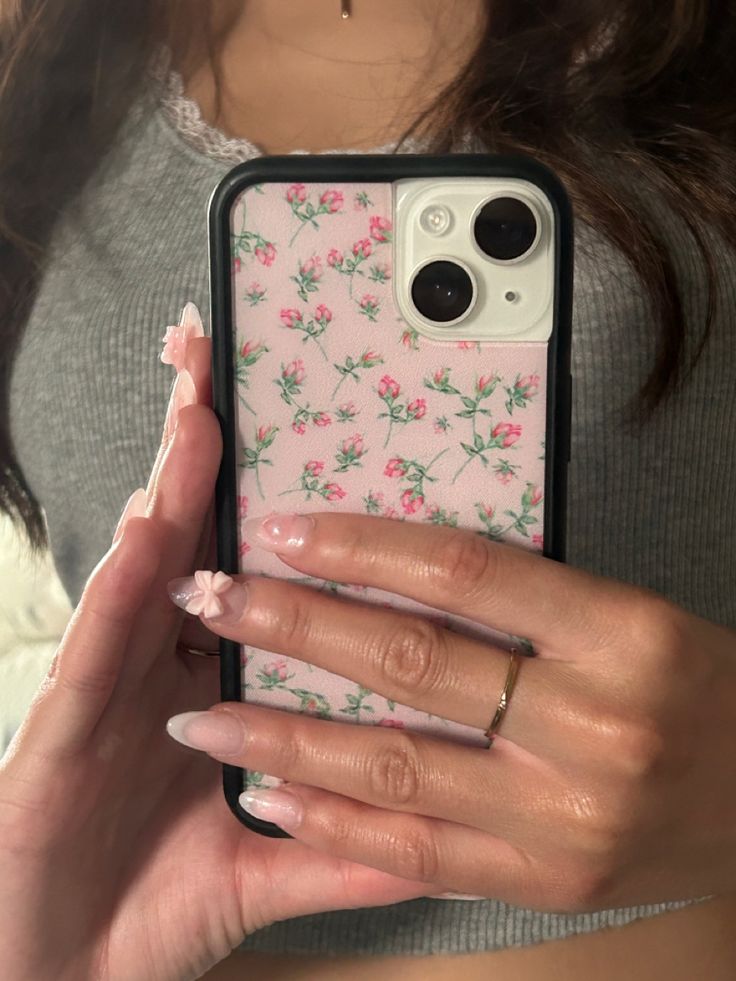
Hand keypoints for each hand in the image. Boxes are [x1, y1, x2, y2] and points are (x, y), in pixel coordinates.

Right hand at [0, 320, 428, 980]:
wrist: (58, 979)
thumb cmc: (149, 912)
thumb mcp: (265, 868)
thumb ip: (347, 844)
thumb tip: (443, 835)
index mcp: (207, 685)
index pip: (243, 574)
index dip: (257, 500)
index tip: (296, 432)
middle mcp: (158, 668)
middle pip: (188, 542)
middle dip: (201, 451)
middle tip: (217, 358)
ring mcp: (109, 691)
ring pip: (144, 571)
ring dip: (171, 487)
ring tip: (197, 407)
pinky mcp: (62, 731)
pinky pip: (102, 647)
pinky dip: (125, 584)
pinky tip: (151, 525)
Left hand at [167, 511, 735, 912]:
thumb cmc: (698, 688)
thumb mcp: (630, 617)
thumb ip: (525, 599)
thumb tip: (393, 567)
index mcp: (622, 634)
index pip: (464, 572)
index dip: (362, 546)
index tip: (281, 528)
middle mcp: (592, 727)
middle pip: (413, 663)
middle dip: (295, 625)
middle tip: (211, 597)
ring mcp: (564, 819)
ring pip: (396, 766)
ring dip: (285, 737)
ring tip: (203, 714)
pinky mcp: (544, 882)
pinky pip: (419, 851)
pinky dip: (336, 824)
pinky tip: (269, 798)